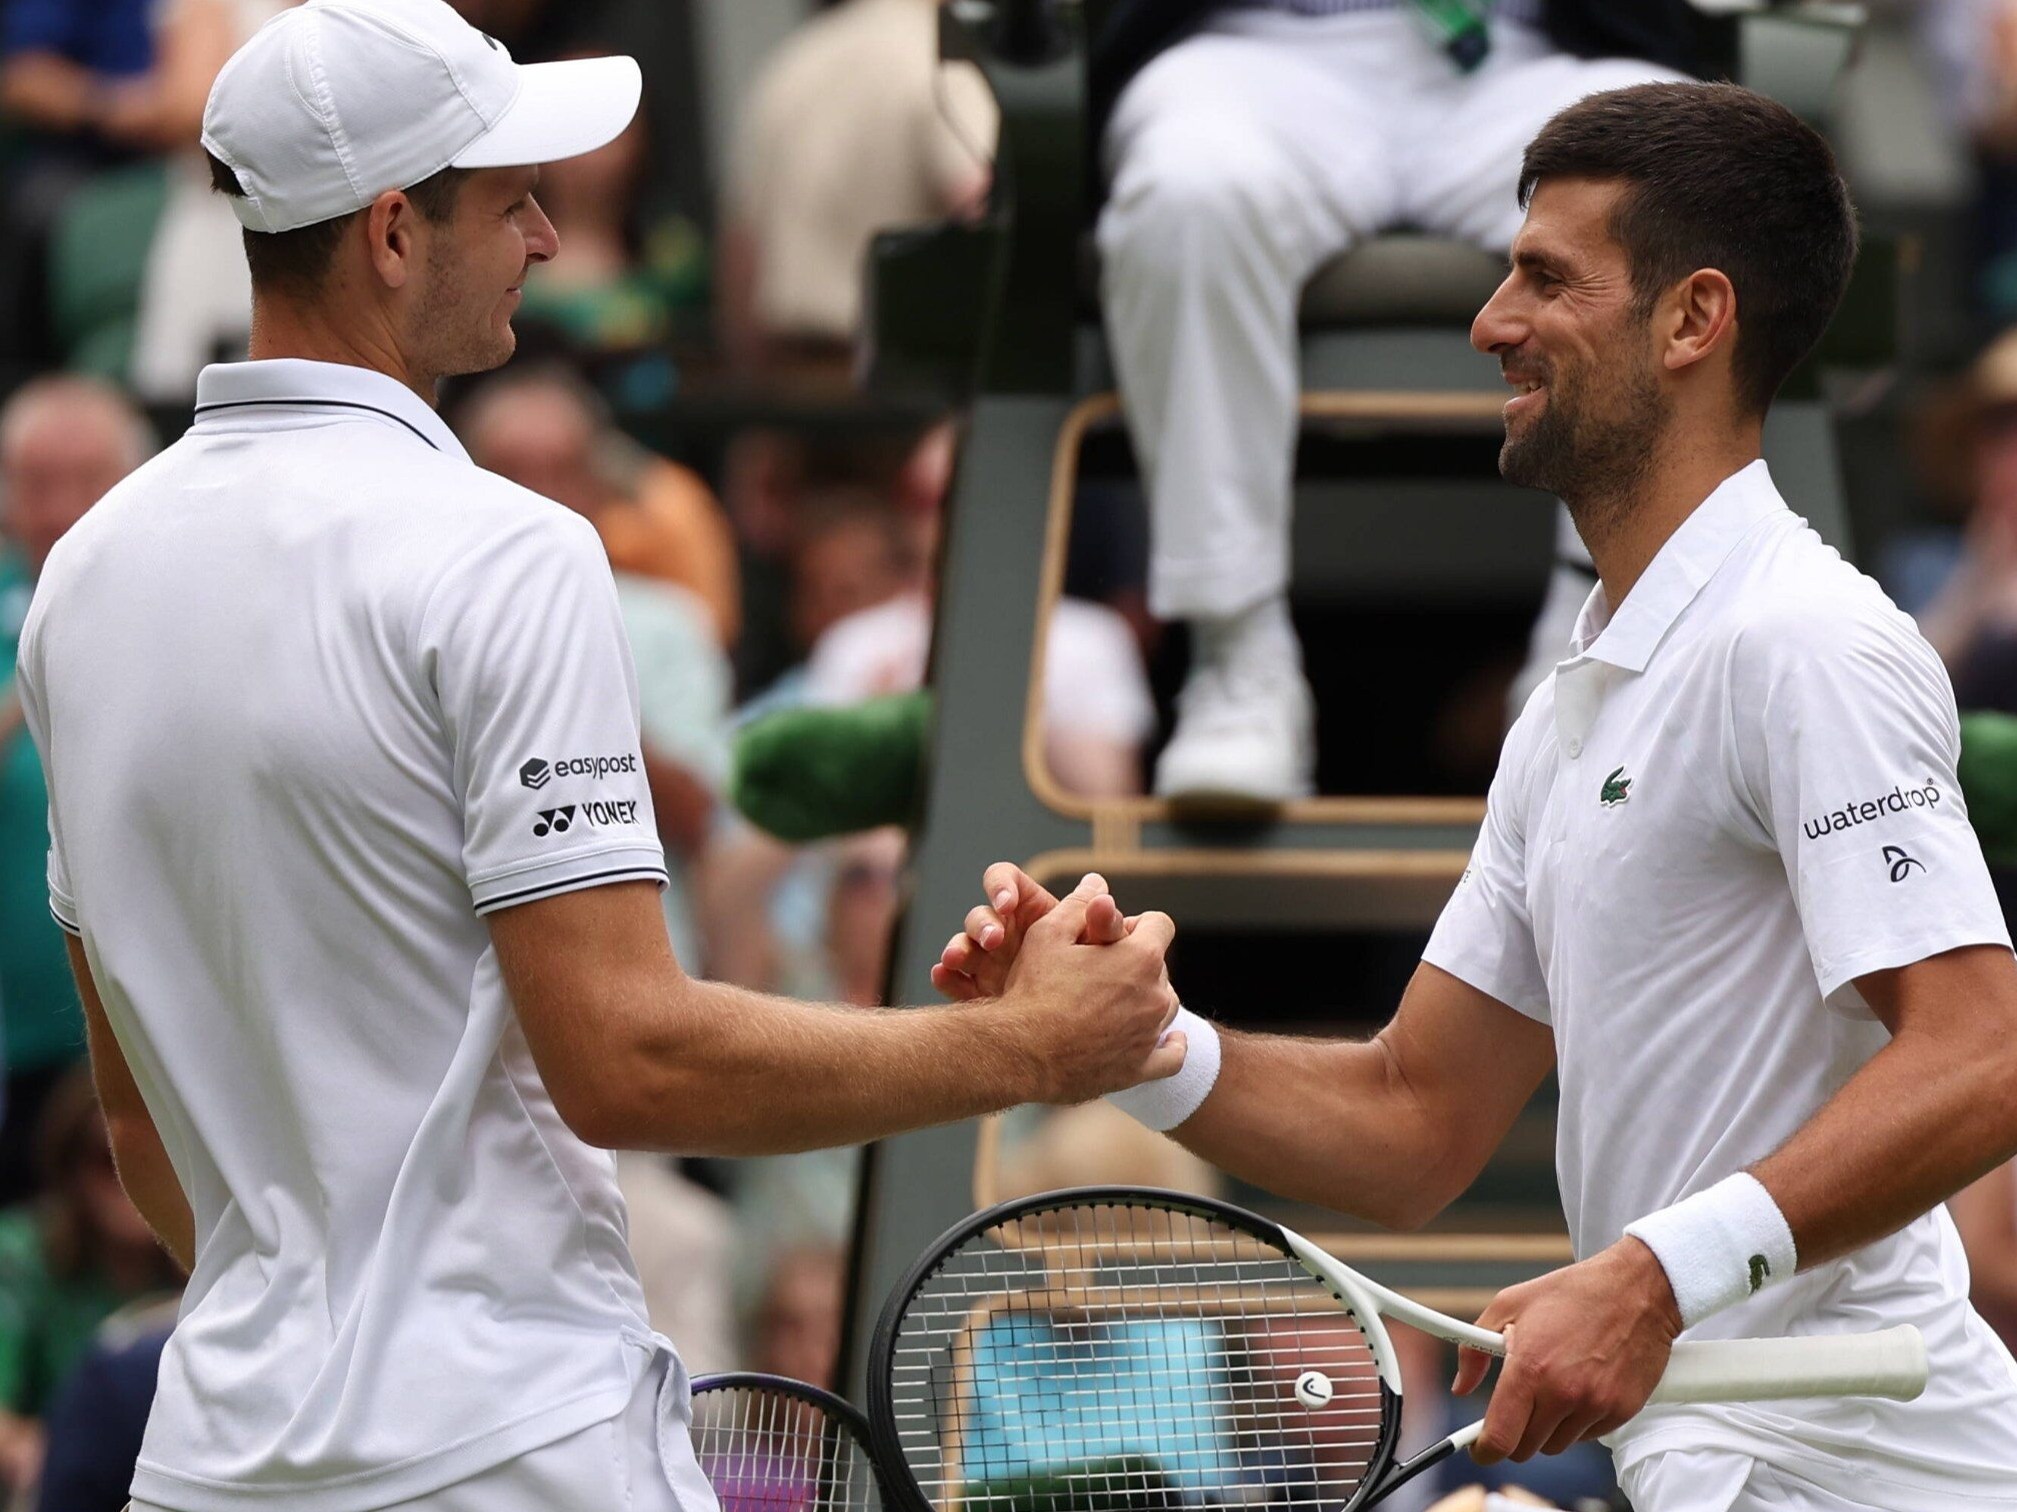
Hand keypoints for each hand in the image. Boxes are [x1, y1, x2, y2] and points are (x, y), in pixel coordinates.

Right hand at [932, 861, 1126, 999]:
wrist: (1076, 1036)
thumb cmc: (1097, 982)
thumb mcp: (1099, 950)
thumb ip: (1099, 920)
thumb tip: (1099, 883)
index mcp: (1029, 911)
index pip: (1006, 883)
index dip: (1001, 887)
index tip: (1007, 903)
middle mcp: (1005, 933)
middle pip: (981, 916)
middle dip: (984, 924)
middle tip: (994, 940)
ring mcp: (987, 964)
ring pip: (963, 945)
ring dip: (959, 947)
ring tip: (956, 957)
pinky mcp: (977, 993)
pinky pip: (953, 980)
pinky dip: (947, 977)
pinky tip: (942, 975)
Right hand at [998, 874, 1181, 1102]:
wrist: (1019, 1053)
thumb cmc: (1033, 990)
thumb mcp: (1049, 935)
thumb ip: (1078, 905)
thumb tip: (1096, 882)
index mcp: (1140, 957)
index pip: (1160, 924)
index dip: (1136, 925)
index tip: (1112, 935)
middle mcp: (1155, 995)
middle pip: (1160, 967)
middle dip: (1136, 964)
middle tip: (1100, 971)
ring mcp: (1150, 1034)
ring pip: (1165, 1007)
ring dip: (1146, 1000)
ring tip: (1113, 1003)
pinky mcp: (1141, 1068)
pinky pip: (1172, 1056)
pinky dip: (1169, 1046)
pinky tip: (1163, 1039)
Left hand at [1451, 1237, 1682, 1462]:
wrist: (1637, 1290)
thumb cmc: (1573, 1293)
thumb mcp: (1509, 1304)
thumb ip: (1474, 1350)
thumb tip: (1461, 1386)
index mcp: (1530, 1369)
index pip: (1499, 1438)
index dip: (1484, 1449)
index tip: (1480, 1445)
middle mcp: (1563, 1394)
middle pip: (1526, 1449)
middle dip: (1514, 1432)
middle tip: (1516, 1405)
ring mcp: (1595, 1406)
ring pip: (1556, 1445)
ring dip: (1546, 1427)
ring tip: (1552, 1387)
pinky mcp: (1621, 1411)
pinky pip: (1587, 1436)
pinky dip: (1577, 1422)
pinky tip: (1579, 1388)